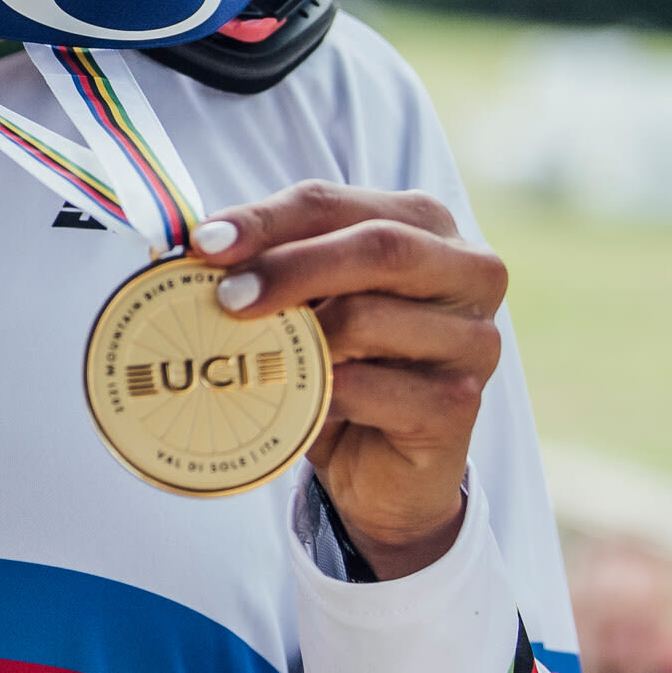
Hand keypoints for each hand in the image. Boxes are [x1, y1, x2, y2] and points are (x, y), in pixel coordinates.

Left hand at [187, 183, 505, 578]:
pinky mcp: (459, 404)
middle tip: (226, 297)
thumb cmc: (345, 365)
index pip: (335, 203)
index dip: (266, 218)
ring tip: (264, 358)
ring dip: (301, 339)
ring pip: (369, 317)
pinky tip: (303, 405)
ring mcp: (474, 339)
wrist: (383, 469)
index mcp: (425, 225)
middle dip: (289, 267)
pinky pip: (370, 389)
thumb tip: (198, 246)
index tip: (204, 243)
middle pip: (376, 247)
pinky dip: (322, 395)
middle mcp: (468, 271)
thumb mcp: (310, 302)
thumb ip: (274, 264)